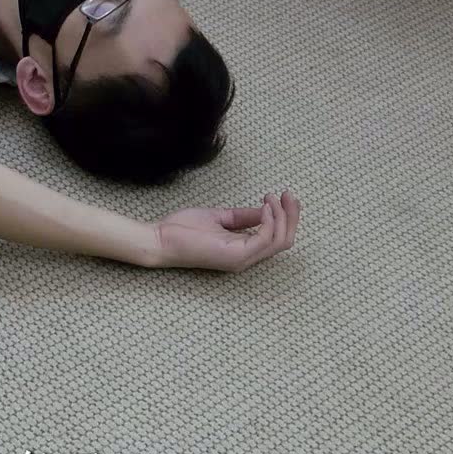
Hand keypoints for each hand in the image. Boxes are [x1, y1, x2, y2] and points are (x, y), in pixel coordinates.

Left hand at [145, 191, 301, 271]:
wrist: (160, 239)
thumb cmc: (183, 230)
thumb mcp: (219, 217)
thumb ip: (243, 217)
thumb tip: (265, 210)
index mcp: (243, 250)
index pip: (278, 238)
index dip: (287, 217)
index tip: (284, 195)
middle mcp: (246, 258)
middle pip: (285, 241)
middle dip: (292, 216)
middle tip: (288, 194)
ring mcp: (242, 259)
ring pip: (279, 241)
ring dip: (282, 216)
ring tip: (272, 197)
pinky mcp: (235, 256)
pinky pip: (264, 240)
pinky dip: (269, 221)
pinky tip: (264, 206)